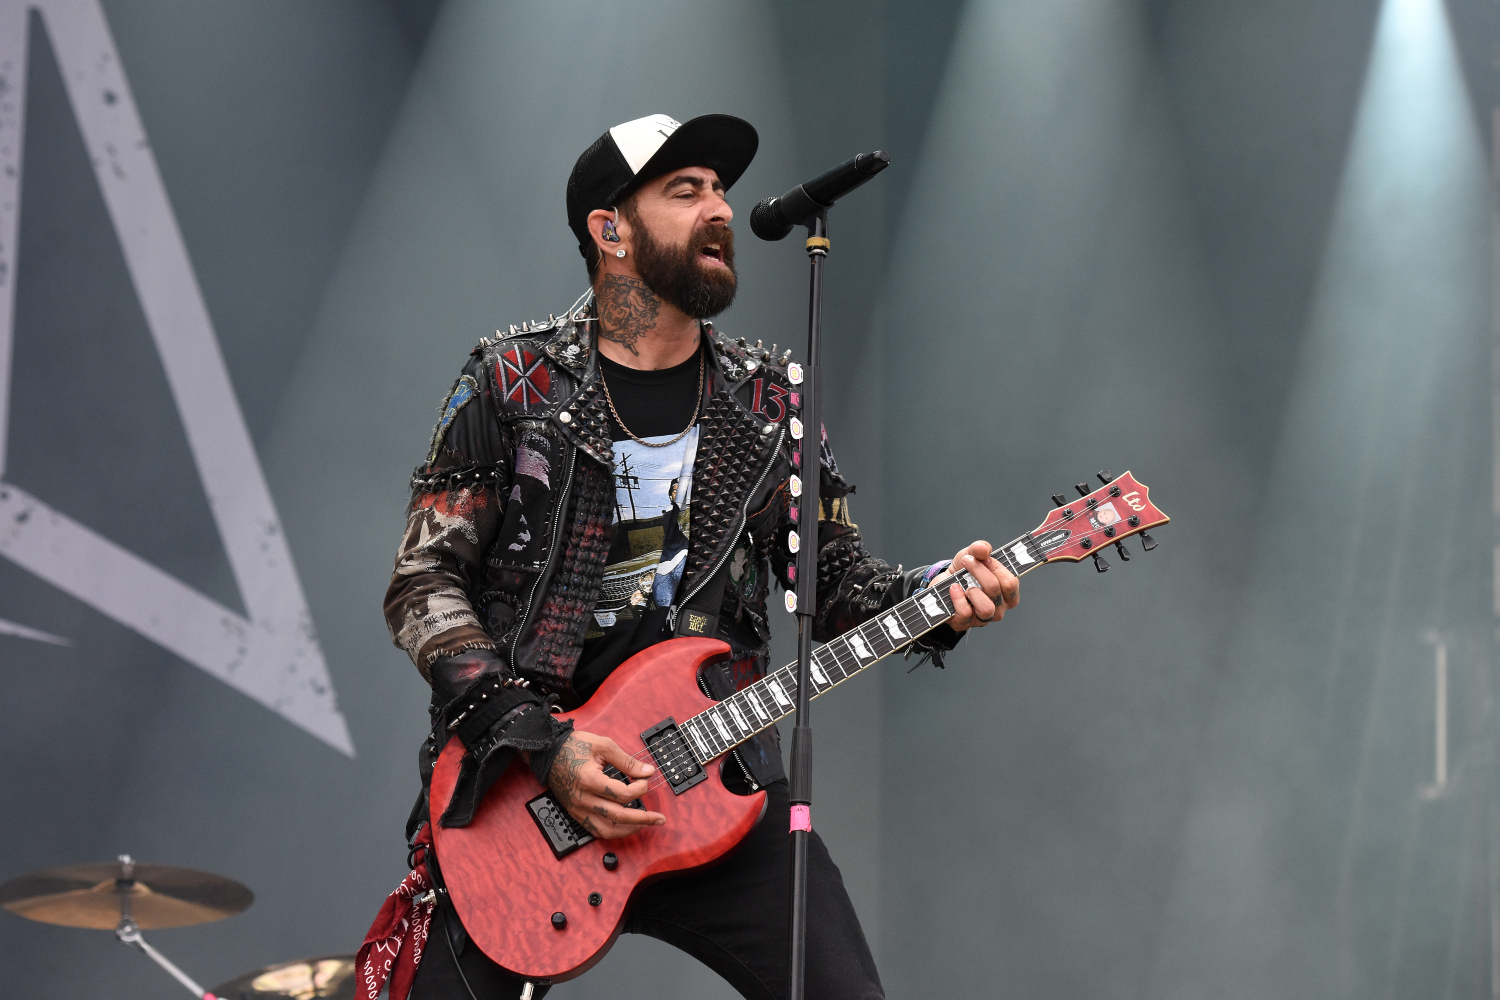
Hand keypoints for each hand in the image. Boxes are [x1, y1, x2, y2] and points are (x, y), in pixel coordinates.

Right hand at [547, 731, 665, 838]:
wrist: (548, 753)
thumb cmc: (573, 746)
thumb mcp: (603, 745)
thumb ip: (627, 761)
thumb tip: (647, 772)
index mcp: (590, 780)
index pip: (623, 794)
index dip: (640, 788)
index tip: (645, 780)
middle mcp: (583, 799)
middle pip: (619, 817)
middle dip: (643, 819)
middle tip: (659, 819)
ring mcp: (578, 809)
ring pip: (607, 830)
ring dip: (629, 830)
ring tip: (644, 825)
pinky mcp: (575, 813)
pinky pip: (595, 830)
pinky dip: (612, 831)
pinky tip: (624, 827)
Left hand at [943, 540, 1018, 631]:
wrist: (943, 585)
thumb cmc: (963, 572)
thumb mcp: (971, 555)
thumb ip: (979, 548)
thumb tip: (982, 548)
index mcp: (1008, 593)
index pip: (1011, 583)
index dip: (996, 567)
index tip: (983, 557)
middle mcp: (999, 608)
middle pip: (995, 590)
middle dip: (979, 571)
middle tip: (966, 561)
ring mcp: (982, 618)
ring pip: (986, 608)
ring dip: (972, 590)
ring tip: (963, 583)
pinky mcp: (965, 624)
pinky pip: (965, 614)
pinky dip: (957, 599)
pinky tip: (953, 589)